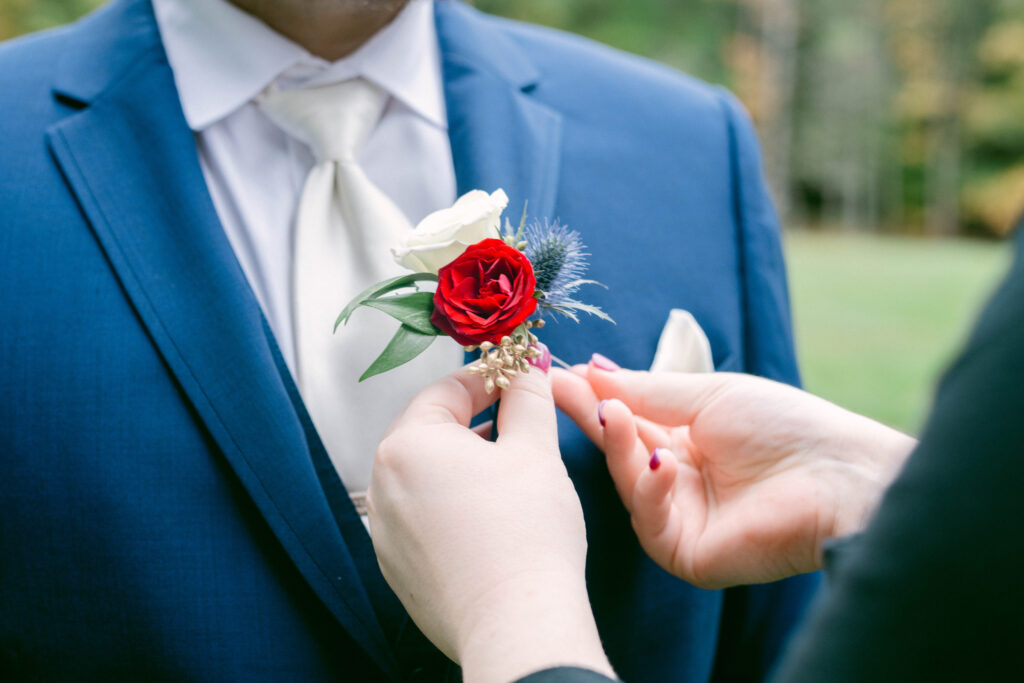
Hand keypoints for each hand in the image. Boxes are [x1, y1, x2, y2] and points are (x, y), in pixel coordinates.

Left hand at [368, 361, 613, 682]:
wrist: (518, 626)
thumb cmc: (526, 535)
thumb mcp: (535, 450)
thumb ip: (528, 396)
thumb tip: (528, 363)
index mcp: (406, 446)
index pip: (448, 390)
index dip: (491, 378)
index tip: (521, 378)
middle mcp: (381, 486)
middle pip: (430, 431)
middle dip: (475, 420)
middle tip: (519, 420)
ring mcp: (384, 532)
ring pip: (425, 476)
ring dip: (463, 463)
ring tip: (510, 470)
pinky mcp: (397, 568)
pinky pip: (422, 517)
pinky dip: (451, 505)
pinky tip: (490, 517)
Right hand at [553, 360, 915, 587]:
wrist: (839, 476)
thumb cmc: (785, 426)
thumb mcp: (708, 394)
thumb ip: (646, 389)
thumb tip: (593, 369)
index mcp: (687, 440)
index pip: (627, 418)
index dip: (593, 397)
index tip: (557, 372)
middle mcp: (679, 479)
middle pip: (619, 450)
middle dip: (590, 417)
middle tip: (557, 389)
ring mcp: (683, 518)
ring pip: (628, 485)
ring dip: (618, 448)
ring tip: (612, 416)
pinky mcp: (689, 554)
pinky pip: (652, 523)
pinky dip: (652, 491)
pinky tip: (662, 462)